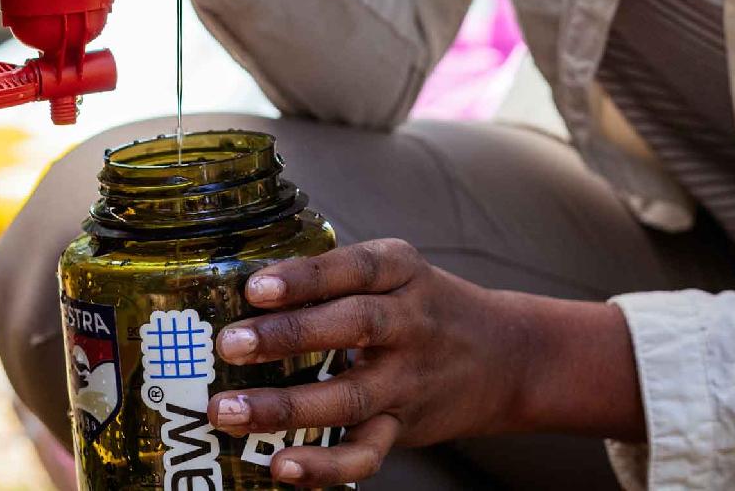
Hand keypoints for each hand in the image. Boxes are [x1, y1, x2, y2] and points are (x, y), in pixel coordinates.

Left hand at [207, 240, 529, 486]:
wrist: (505, 356)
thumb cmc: (425, 304)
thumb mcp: (396, 270)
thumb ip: (336, 275)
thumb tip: (244, 282)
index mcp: (401, 270)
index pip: (353, 267)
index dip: (306, 278)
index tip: (256, 287)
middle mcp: (408, 321)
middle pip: (352, 326)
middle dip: (288, 336)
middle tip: (230, 344)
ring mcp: (408, 378)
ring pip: (349, 396)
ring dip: (286, 407)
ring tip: (229, 410)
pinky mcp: (404, 426)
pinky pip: (365, 453)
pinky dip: (325, 466)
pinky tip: (282, 466)